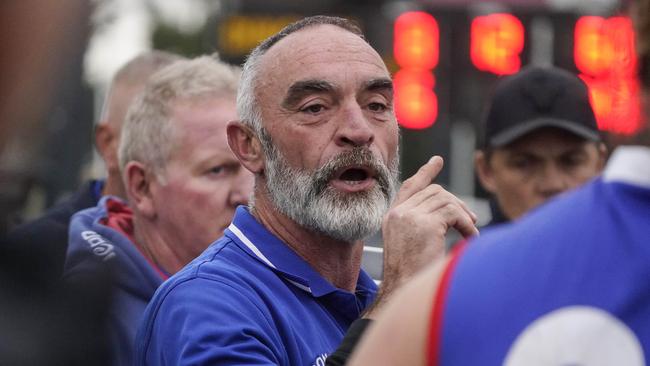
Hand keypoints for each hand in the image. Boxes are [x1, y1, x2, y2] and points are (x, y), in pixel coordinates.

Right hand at [367, 156, 477, 315]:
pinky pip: (454, 213)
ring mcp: (409, 216)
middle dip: (457, 202)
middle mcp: (398, 213)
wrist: (403, 290)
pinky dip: (467, 225)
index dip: (425, 173)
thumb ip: (421, 224)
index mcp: (391, 217)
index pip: (410, 186)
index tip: (436, 161)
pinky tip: (470, 238)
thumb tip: (449, 211)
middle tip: (471, 220)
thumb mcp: (410, 244)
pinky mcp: (425, 224)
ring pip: (446, 200)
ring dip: (464, 215)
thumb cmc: (410, 275)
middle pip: (434, 191)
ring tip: (471, 233)